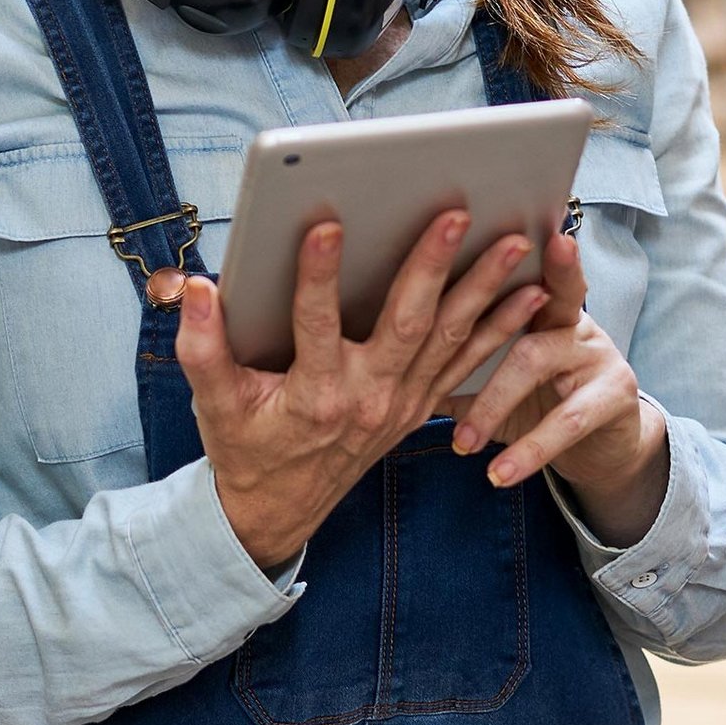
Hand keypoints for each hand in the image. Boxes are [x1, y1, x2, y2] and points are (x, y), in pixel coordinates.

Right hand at [178, 211, 551, 569]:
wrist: (281, 509)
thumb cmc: (244, 446)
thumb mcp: (213, 402)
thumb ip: (201, 345)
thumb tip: (196, 288)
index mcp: (313, 393)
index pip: (315, 324)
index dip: (317, 275)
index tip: (323, 224)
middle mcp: (367, 397)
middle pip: (407, 324)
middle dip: (432, 265)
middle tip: (456, 215)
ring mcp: (400, 403)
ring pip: (448, 337)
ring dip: (484, 288)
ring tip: (513, 241)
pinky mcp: (417, 405)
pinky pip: (465, 362)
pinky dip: (500, 327)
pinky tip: (528, 292)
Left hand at [449, 229, 670, 545]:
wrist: (603, 449)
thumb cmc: (534, 402)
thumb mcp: (491, 378)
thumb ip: (448, 358)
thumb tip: (371, 348)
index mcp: (538, 304)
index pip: (521, 266)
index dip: (508, 246)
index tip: (500, 225)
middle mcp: (571, 319)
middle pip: (545, 294)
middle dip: (515, 293)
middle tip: (494, 292)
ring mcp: (596, 355)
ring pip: (534, 361)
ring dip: (492, 403)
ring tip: (462, 441)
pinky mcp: (613, 398)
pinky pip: (566, 423)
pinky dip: (528, 450)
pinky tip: (499, 473)